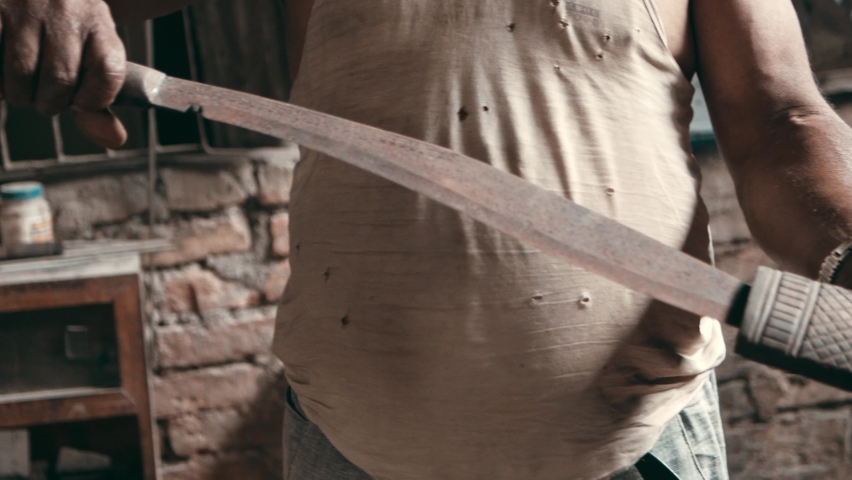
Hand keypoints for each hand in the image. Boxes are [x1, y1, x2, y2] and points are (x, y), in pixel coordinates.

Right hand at [1, 0, 126, 147]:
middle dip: (50, 102)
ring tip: (21, 83)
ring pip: (20, 74)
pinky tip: (0, 71)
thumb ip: (97, 101)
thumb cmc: (63, 32)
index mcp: (99, 22)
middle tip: (44, 94)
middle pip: (61, 80)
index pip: (108, 73)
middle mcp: (66, 10)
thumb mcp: (89, 56)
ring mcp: (26, 6)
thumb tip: (114, 140)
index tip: (82, 101)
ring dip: (18, 94)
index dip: (94, 100)